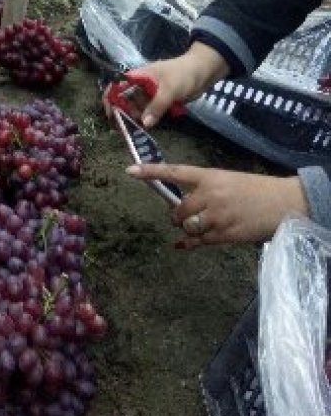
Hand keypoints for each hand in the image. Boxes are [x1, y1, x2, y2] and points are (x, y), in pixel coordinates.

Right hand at [118, 45, 229, 128]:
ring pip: (136, 107)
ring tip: (135, 130)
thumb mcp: (169, 89)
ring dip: (135, 118)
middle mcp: (141, 85)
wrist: (204, 71)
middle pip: (124, 99)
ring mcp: (150, 93)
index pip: (116, 86)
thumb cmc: (183, 74)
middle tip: (124, 129)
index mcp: (138, 76)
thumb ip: (157, 106)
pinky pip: (149, 111)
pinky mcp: (160, 101)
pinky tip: (148, 127)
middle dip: (122, 113)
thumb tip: (145, 123)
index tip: (111, 115)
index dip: (110, 99)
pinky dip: (147, 118)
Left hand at [127, 163, 307, 246]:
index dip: (151, 172)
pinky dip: (189, 243)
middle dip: (177, 214)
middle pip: (178, 208)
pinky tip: (183, 244)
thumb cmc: (256, 190)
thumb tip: (183, 202)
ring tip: (197, 225)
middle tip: (185, 215)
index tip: (130, 171)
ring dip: (185, 228)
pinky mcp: (225, 235)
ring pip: (186, 226)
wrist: (285, 204)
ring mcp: (217, 217)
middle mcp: (210, 195)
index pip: (175, 172)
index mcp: (210, 176)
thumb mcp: (228, 180)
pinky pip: (198, 242)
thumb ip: (205, 188)